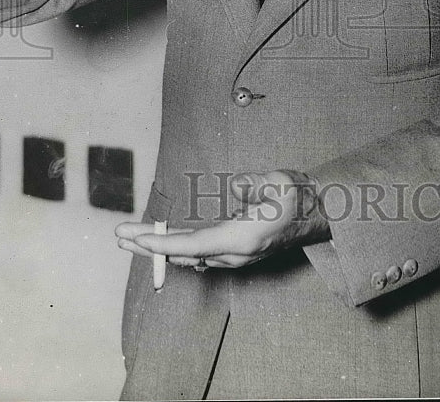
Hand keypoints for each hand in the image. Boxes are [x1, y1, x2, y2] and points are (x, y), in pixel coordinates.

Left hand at [115, 170, 330, 268]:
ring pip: (189, 256)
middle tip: (120, 236)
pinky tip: (164, 242)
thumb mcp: (278, 182)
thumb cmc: (298, 196)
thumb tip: (234, 191)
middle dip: (150, 246)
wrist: (319, 214)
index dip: (162, 244)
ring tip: (133, 239)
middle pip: (184, 253)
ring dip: (160, 247)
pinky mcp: (236, 252)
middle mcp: (235, 254)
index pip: (193, 245)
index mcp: (242, 238)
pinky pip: (199, 253)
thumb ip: (252, 186)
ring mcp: (235, 256)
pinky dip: (176, 247)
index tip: (136, 240)